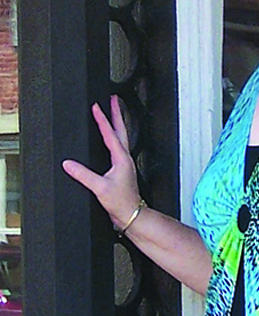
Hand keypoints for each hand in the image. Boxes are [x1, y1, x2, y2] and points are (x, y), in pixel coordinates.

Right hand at [62, 96, 140, 229]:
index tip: (96, 106)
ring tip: (113, 113)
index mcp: (121, 159)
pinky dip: (115, 138)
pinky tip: (109, 140)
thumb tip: (68, 165)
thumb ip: (83, 175)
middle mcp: (125, 159)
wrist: (132, 216)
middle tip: (113, 99)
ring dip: (117, 124)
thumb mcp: (100, 188)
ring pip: (122, 138)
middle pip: (121, 130)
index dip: (102, 119)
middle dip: (117, 113)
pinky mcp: (123, 170)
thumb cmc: (121, 203)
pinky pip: (119, 148)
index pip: (110, 133)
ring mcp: (125, 164)